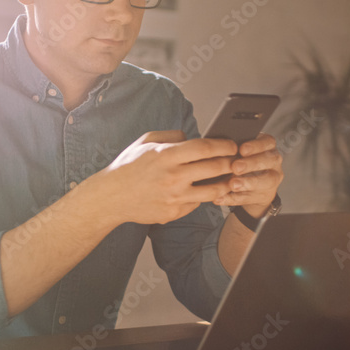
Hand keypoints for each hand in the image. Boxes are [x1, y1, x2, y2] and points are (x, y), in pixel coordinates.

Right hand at [85, 130, 238, 224]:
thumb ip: (171, 136)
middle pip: (215, 168)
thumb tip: (191, 137)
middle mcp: (173, 177)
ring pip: (212, 191)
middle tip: (237, 161)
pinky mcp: (173, 213)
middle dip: (232, 163)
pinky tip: (205, 191)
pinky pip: (196, 204)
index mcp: (167, 155)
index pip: (205, 147)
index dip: (224, 145)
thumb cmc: (128, 166)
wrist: (111, 197)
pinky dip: (203, 197)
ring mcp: (174, 198)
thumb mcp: (146, 141)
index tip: (232, 145)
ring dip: (226, 184)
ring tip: (230, 179)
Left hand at [213, 133, 282, 216]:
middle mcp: (273, 162)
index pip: (268, 142)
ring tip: (233, 184)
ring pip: (264, 181)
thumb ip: (234, 149)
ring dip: (247, 183)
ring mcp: (271, 180)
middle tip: (236, 167)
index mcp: (268, 147)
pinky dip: (233, 199)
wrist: (252, 186)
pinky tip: (221, 197)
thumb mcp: (241, 152)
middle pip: (269, 160)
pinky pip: (249, 198)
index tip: (242, 149)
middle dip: (251, 163)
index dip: (256, 145)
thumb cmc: (244, 162)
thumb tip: (218, 146)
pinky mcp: (263, 196)